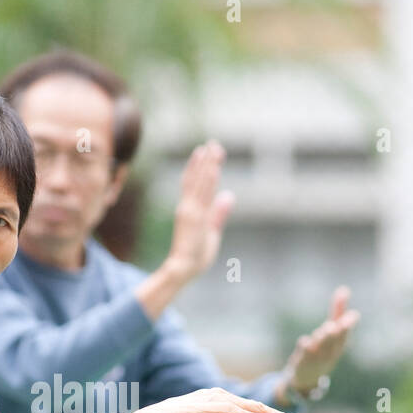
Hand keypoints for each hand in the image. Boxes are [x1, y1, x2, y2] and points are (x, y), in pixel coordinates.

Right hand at [162, 141, 235, 285]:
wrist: (183, 269)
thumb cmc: (196, 256)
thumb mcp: (212, 232)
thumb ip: (219, 214)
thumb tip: (229, 195)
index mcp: (192, 210)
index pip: (198, 184)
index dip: (205, 167)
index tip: (212, 153)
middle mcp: (189, 207)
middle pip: (197, 178)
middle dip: (206, 161)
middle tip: (214, 143)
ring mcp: (190, 211)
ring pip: (199, 183)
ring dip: (206, 165)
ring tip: (212, 148)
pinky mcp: (193, 217)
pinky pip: (201, 195)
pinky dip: (206, 180)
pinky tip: (212, 168)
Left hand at [281, 285, 360, 396]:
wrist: (307, 378)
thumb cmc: (323, 350)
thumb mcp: (332, 333)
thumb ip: (337, 311)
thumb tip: (344, 289)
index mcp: (338, 345)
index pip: (345, 334)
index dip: (348, 325)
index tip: (353, 315)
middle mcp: (329, 352)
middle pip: (333, 341)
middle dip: (335, 333)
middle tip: (334, 325)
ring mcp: (316, 358)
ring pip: (319, 346)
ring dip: (322, 338)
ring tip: (325, 329)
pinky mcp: (302, 361)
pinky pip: (303, 353)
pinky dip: (305, 347)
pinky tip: (305, 341)